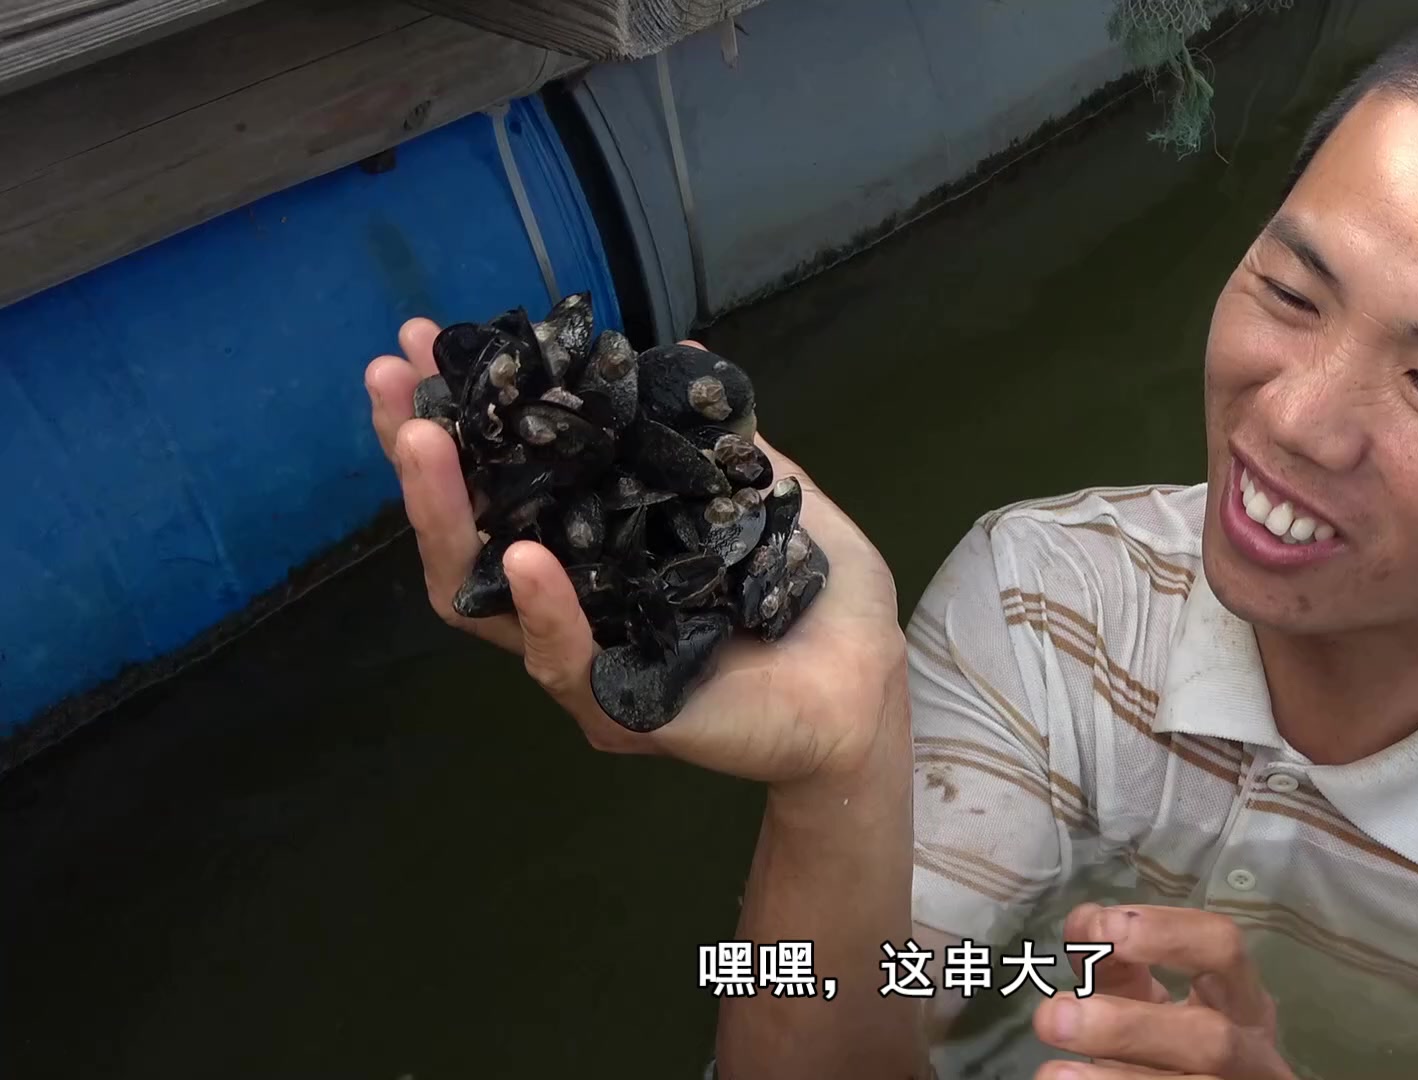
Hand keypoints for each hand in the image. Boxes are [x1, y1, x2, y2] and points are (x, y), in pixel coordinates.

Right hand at [365, 318, 907, 784]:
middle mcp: (573, 607)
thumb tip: (682, 349)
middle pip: (464, 537)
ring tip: (425, 443)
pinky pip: (563, 663)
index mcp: (595, 552)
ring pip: (483, 599)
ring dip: (447, 517)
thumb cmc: (818, 603)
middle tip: (390, 383)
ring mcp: (587, 663)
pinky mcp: (622, 711)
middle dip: (419, 457)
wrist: (870, 690)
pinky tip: (520, 558)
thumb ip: (717, 439)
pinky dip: (543, 609)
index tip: (422, 343)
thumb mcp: (768, 497)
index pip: (506, 482)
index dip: (461, 416)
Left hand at [1033, 905, 1295, 1079]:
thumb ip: (1114, 963)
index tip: (1104, 928)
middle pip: (1210, 1038)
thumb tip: (1084, 927)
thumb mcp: (1144, 999)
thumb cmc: (1168, 1043)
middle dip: (1129, 1027)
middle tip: (1053, 1016)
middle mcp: (1253, 1051)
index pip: (1223, 948)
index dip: (1168, 934)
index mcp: (1240, 999)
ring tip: (1053, 1074)